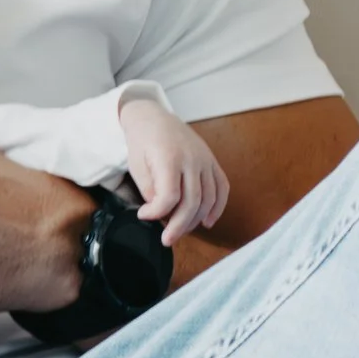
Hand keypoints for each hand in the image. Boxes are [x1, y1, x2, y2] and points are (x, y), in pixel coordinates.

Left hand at [120, 97, 230, 244]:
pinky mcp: (212, 162)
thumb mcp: (136, 164)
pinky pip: (222, 188)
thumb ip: (150, 189)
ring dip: (195, 220)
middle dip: (179, 225)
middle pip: (192, 201)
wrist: (154, 117)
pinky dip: (218, 207)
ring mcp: (206, 160)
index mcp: (169, 157)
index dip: (157, 212)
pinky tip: (207, 222)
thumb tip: (161, 213)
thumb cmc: (142, 142)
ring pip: (208, 198)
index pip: (170, 195)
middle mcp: (192, 159)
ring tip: (180, 232)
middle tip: (166, 240)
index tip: (143, 216)